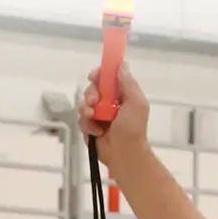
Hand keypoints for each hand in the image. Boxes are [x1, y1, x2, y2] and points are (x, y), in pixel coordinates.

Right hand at [78, 58, 149, 173]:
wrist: (124, 155)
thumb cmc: (133, 129)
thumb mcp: (136, 102)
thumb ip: (128, 83)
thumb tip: (122, 64)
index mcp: (121, 94)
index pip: (107, 76)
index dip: (100, 73)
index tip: (94, 76)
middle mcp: (109, 102)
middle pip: (93, 88)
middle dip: (91, 93)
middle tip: (94, 102)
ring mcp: (99, 115)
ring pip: (84, 103)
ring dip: (87, 109)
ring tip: (94, 117)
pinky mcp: (90, 128)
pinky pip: (81, 119)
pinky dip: (87, 124)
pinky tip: (96, 131)